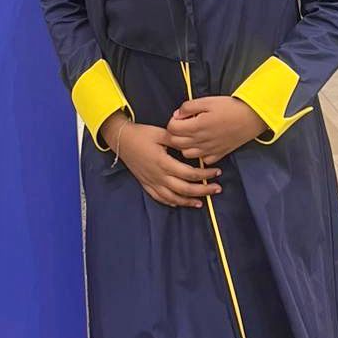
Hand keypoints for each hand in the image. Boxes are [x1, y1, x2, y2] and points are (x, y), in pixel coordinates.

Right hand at [101, 112, 221, 208]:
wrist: (121, 139)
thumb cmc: (141, 134)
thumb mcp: (160, 133)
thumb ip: (177, 140)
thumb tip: (194, 143)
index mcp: (164, 163)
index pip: (189, 174)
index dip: (205, 175)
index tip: (216, 172)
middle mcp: (158, 176)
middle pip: (185, 189)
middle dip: (203, 190)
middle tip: (217, 189)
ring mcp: (151, 182)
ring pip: (173, 197)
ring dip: (188, 201)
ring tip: (201, 202)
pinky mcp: (146, 183)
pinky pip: (160, 197)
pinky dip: (171, 202)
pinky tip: (179, 203)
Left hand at [166, 96, 267, 164]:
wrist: (252, 118)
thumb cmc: (230, 107)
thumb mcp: (207, 101)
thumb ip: (188, 107)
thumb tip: (176, 115)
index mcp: (196, 127)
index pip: (172, 129)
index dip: (172, 121)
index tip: (180, 117)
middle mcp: (200, 141)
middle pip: (176, 143)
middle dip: (174, 134)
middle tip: (182, 125)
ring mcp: (209, 150)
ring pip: (186, 154)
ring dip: (184, 145)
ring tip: (191, 135)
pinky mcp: (219, 154)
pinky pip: (203, 160)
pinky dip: (199, 154)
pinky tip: (203, 144)